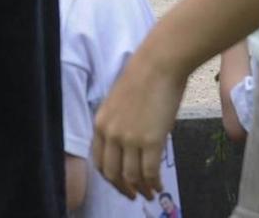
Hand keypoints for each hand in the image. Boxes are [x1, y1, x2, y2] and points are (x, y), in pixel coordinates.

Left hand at [93, 46, 184, 198]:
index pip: (99, 160)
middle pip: (112, 173)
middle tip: (133, 195)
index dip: (109, 176)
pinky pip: (149, 172)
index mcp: (100, 123)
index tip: (119, 182)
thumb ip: (120, 125)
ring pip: (131, 176)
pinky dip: (154, 183)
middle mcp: (110, 134)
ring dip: (140, 190)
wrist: (159, 64)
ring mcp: (129, 139)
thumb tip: (131, 144)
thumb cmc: (143, 77)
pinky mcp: (150, 141)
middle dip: (123, 188)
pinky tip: (159, 186)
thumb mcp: (119, 103)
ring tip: (149, 194)